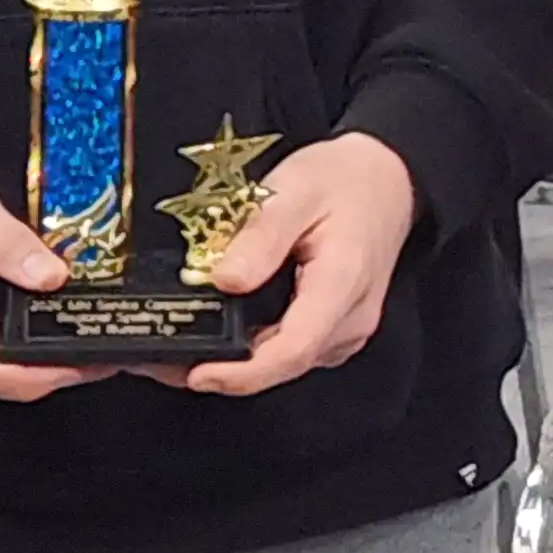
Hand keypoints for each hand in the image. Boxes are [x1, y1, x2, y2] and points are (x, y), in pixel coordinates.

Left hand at [183, 133, 418, 395]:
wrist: (389, 179)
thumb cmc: (345, 181)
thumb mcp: (295, 190)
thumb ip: (260, 237)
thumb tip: (223, 281)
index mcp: (341, 284)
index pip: (292, 350)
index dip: (241, 373)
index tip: (197, 373)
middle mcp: (349, 320)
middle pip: (282, 364)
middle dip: (223, 369)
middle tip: (163, 357)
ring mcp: (345, 329)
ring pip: (284, 362)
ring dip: (235, 362)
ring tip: (182, 344)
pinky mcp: (336, 329)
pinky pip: (291, 351)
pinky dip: (254, 349)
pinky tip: (223, 330)